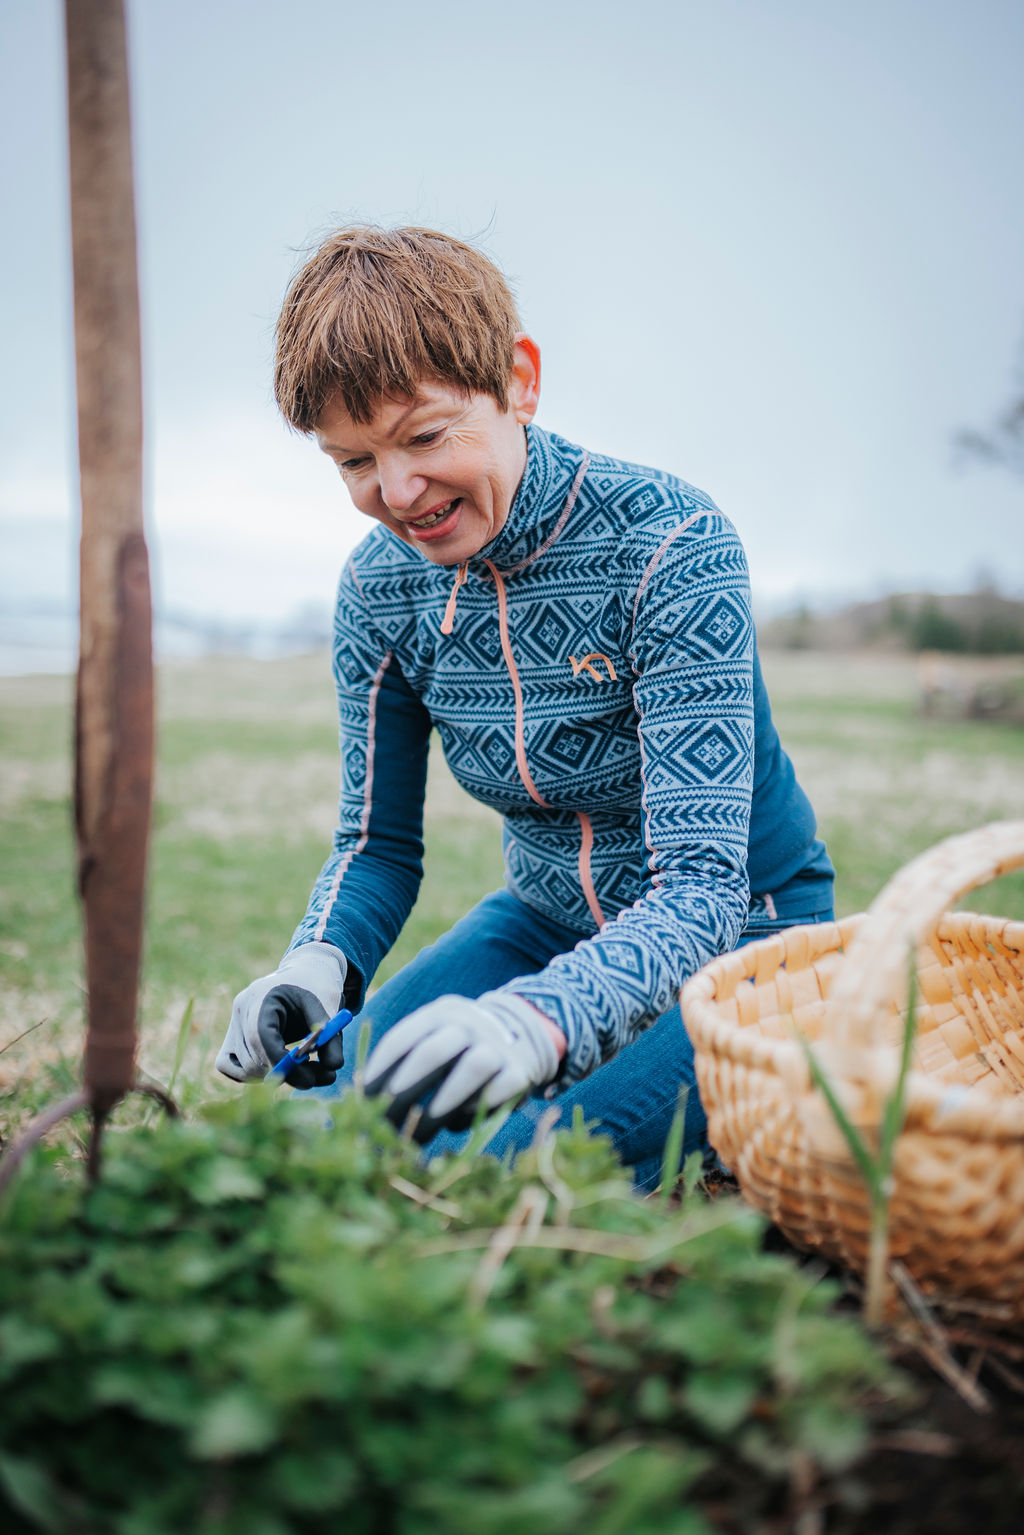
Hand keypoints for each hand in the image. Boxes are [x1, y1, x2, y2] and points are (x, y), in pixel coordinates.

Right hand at [216, 942, 347, 1087]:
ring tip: (308, 1068)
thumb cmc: (316, 987)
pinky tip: (282, 1067)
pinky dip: (256, 1075)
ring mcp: (234, 1024)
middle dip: (287, 1074)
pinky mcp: (232, 1038)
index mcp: (262, 996)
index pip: (259, 1037)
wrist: (304, 974)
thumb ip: (331, 1037)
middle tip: (323, 1075)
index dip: (280, 1062)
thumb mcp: (329, 1007)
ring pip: (244, 1069)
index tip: (308, 1078)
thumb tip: (334, 1067)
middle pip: (252, 1058)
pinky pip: (232, 1068)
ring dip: (275, 1077)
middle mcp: (241, 1010)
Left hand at [363, 992, 563, 1142]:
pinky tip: (455, 1124)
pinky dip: (476, 1110)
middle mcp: (469, 1024)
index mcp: (439, 1014)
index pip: (402, 1039)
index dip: (379, 1071)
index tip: (362, 1100)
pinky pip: (498, 1092)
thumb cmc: (459, 1048)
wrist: (521, 1035)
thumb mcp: (434, 1038)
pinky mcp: (519, 1072)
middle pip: (433, 1052)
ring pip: (472, 1069)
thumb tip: (362, 1100)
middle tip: (384, 1122)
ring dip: (441, 1104)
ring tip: (418, 1134)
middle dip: (404, 1091)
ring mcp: (497, 1046)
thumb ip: (406, 1060)